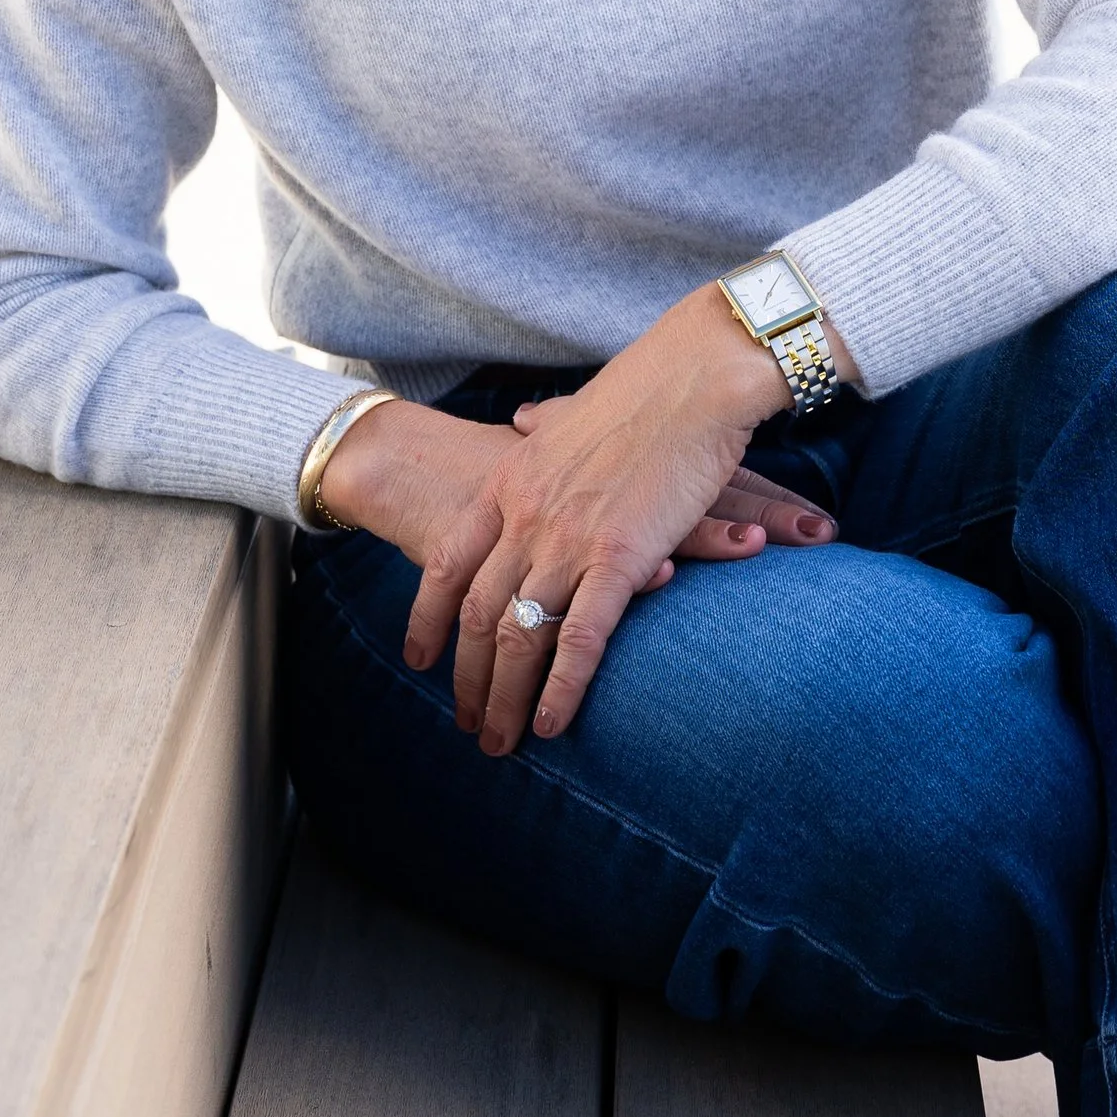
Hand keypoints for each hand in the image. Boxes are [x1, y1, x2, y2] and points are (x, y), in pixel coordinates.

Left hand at [317, 290, 839, 755]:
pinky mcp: (618, 556)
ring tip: (499, 742)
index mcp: (510, 482)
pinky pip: (578, 639)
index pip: (448, 564)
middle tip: (464, 721)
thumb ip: (543, 424)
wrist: (695, 374)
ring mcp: (567, 538)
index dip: (429, 618)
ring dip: (503, 697)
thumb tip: (523, 421)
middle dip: (465, 677)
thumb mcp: (572, 407)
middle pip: (477, 614)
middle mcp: (526, 516)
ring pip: (518, 636)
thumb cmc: (647, 387)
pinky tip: (550, 724)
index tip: (420, 658)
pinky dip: (560, 688)